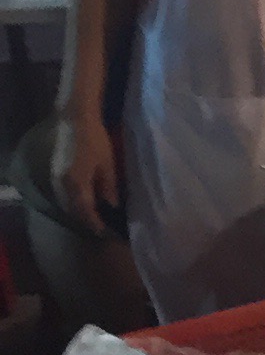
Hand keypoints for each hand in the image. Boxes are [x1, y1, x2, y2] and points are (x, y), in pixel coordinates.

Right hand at [52, 115, 116, 235]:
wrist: (78, 122)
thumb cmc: (96, 141)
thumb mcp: (107, 164)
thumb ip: (109, 186)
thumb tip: (112, 205)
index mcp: (78, 184)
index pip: (86, 211)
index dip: (96, 223)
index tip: (106, 232)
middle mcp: (66, 185)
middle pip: (76, 210)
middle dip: (89, 220)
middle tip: (102, 228)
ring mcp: (62, 179)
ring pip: (72, 203)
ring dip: (83, 212)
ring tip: (97, 217)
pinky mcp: (63, 174)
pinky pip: (71, 194)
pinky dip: (80, 202)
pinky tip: (90, 201)